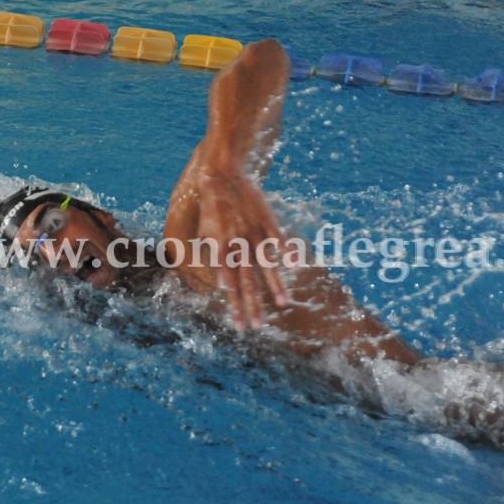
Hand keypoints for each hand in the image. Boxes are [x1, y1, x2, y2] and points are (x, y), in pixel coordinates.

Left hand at [196, 167, 289, 330]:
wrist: (220, 176)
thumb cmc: (212, 208)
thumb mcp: (206, 234)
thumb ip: (214, 258)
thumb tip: (221, 284)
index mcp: (222, 250)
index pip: (230, 286)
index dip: (236, 307)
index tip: (241, 327)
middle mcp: (238, 245)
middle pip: (248, 281)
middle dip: (253, 306)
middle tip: (259, 327)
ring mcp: (253, 233)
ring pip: (266, 265)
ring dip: (274, 286)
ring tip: (283, 305)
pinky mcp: (266, 220)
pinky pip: (279, 239)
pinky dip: (288, 253)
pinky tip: (297, 267)